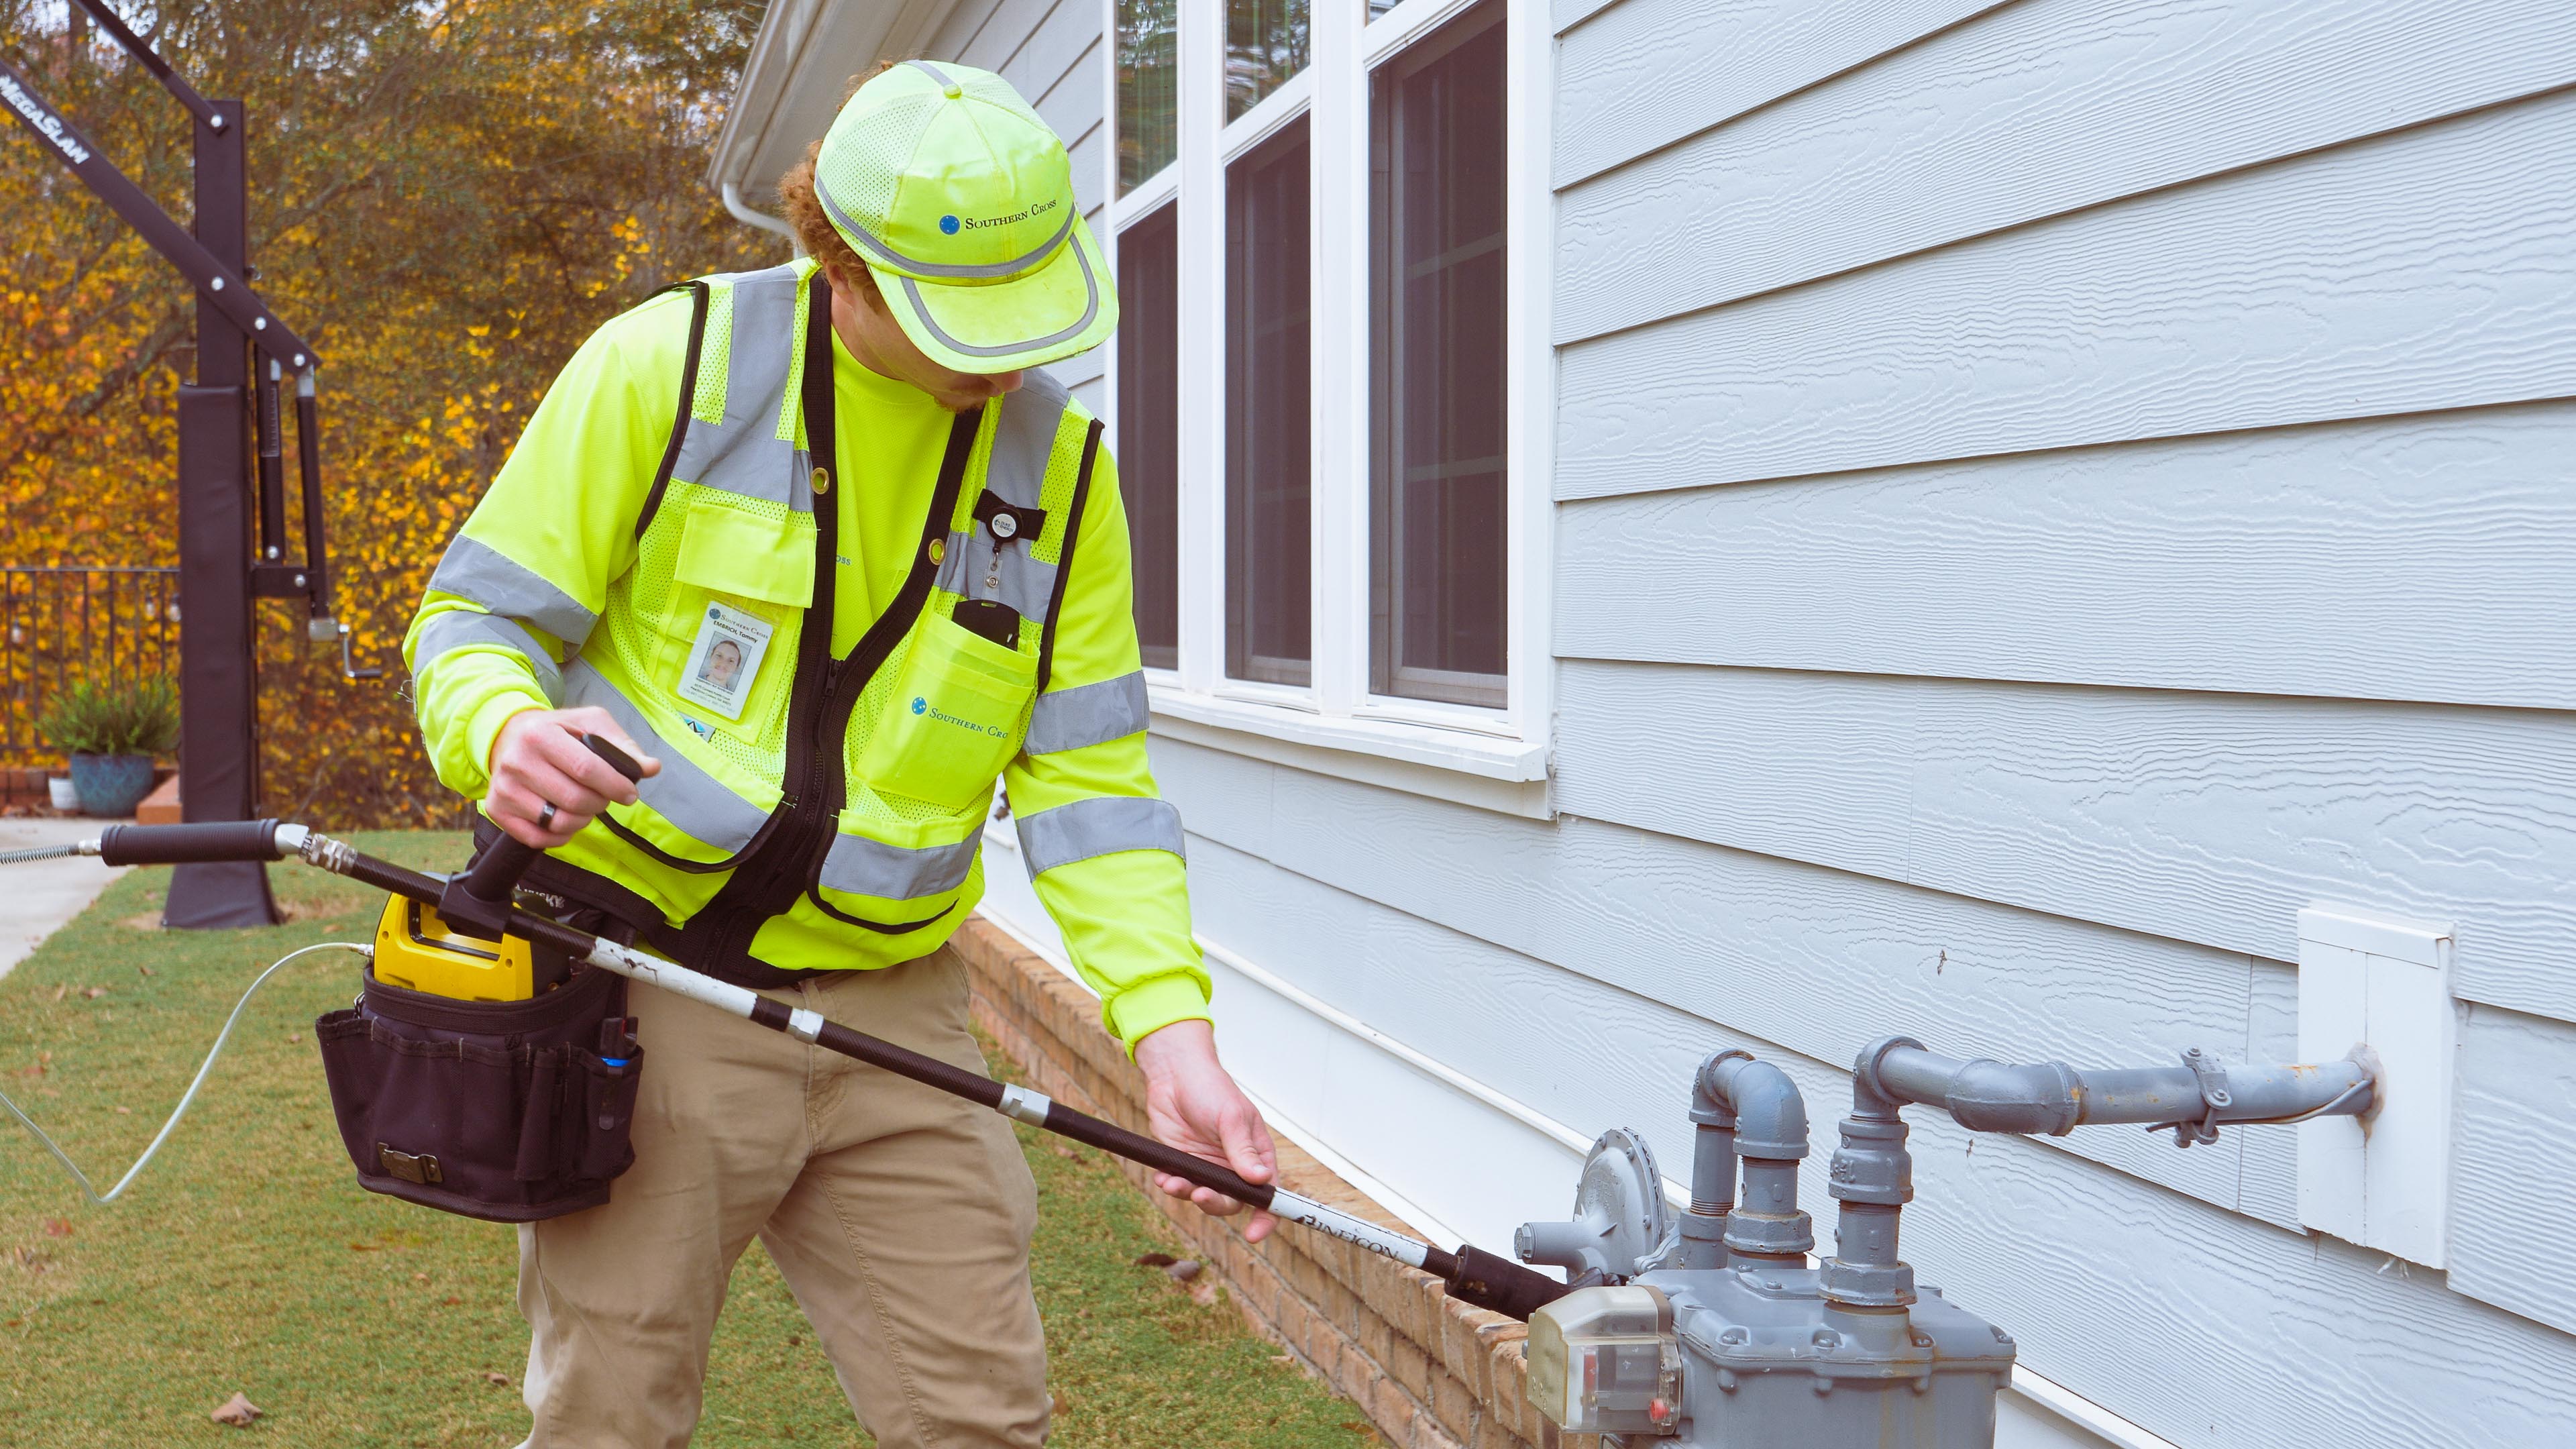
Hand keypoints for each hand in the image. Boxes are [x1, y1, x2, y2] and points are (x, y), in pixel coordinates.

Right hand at [485, 707, 660, 848]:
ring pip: (558, 823)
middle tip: (605, 796)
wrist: (510, 737)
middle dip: (601, 803)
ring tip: (585, 804)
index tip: (630, 793)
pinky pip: (539, 839)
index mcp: (540, 734)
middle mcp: (516, 762)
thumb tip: (650, 767)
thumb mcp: (590, 724)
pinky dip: (561, 836)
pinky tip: (567, 818)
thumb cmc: (559, 731)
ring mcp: (504, 789)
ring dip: (583, 819)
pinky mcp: (497, 811)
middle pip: (575, 800)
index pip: (586, 769)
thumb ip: (622, 746)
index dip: (615, 785)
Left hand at [1132, 1019, 1279, 1242]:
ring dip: (1189, 1195)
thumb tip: (1260, 1179)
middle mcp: (1233, 1164)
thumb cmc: (1210, 1087)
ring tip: (1174, 1182)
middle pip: (1233, 1202)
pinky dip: (1172, 1185)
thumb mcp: (1230, 1117)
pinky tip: (1163, 1176)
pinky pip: (1181, 1185)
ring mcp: (1208, 1165)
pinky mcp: (1184, 1163)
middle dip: (1216, 1204)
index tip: (1255, 1234)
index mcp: (1255, 1153)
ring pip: (1204, 1196)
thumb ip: (1242, 1150)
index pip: (1267, 1191)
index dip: (1265, 1216)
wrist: (1173, 1074)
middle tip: (1200, 1195)